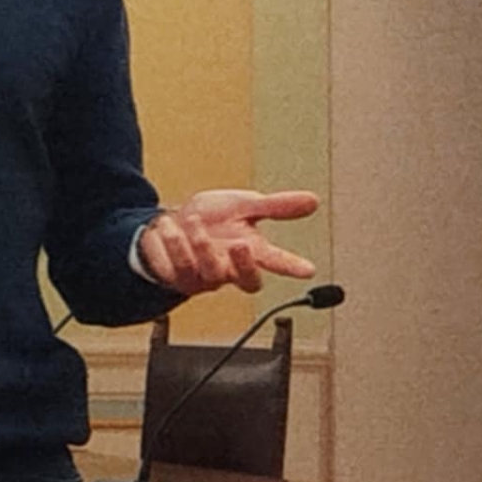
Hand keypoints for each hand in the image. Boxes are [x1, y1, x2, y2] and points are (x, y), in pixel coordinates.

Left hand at [138, 189, 318, 296]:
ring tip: (194, 221)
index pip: (276, 262)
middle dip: (245, 265)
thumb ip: (276, 206)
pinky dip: (173, 244)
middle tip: (241, 244)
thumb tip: (312, 201)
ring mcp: (205, 276)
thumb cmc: (211, 220)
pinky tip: (169, 226)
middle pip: (247, 280)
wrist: (169, 225)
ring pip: (211, 272)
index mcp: (250, 252)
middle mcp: (230, 268)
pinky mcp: (179, 277)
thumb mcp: (244, 205)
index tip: (307, 269)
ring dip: (202, 245)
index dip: (291, 266)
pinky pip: (178, 268)